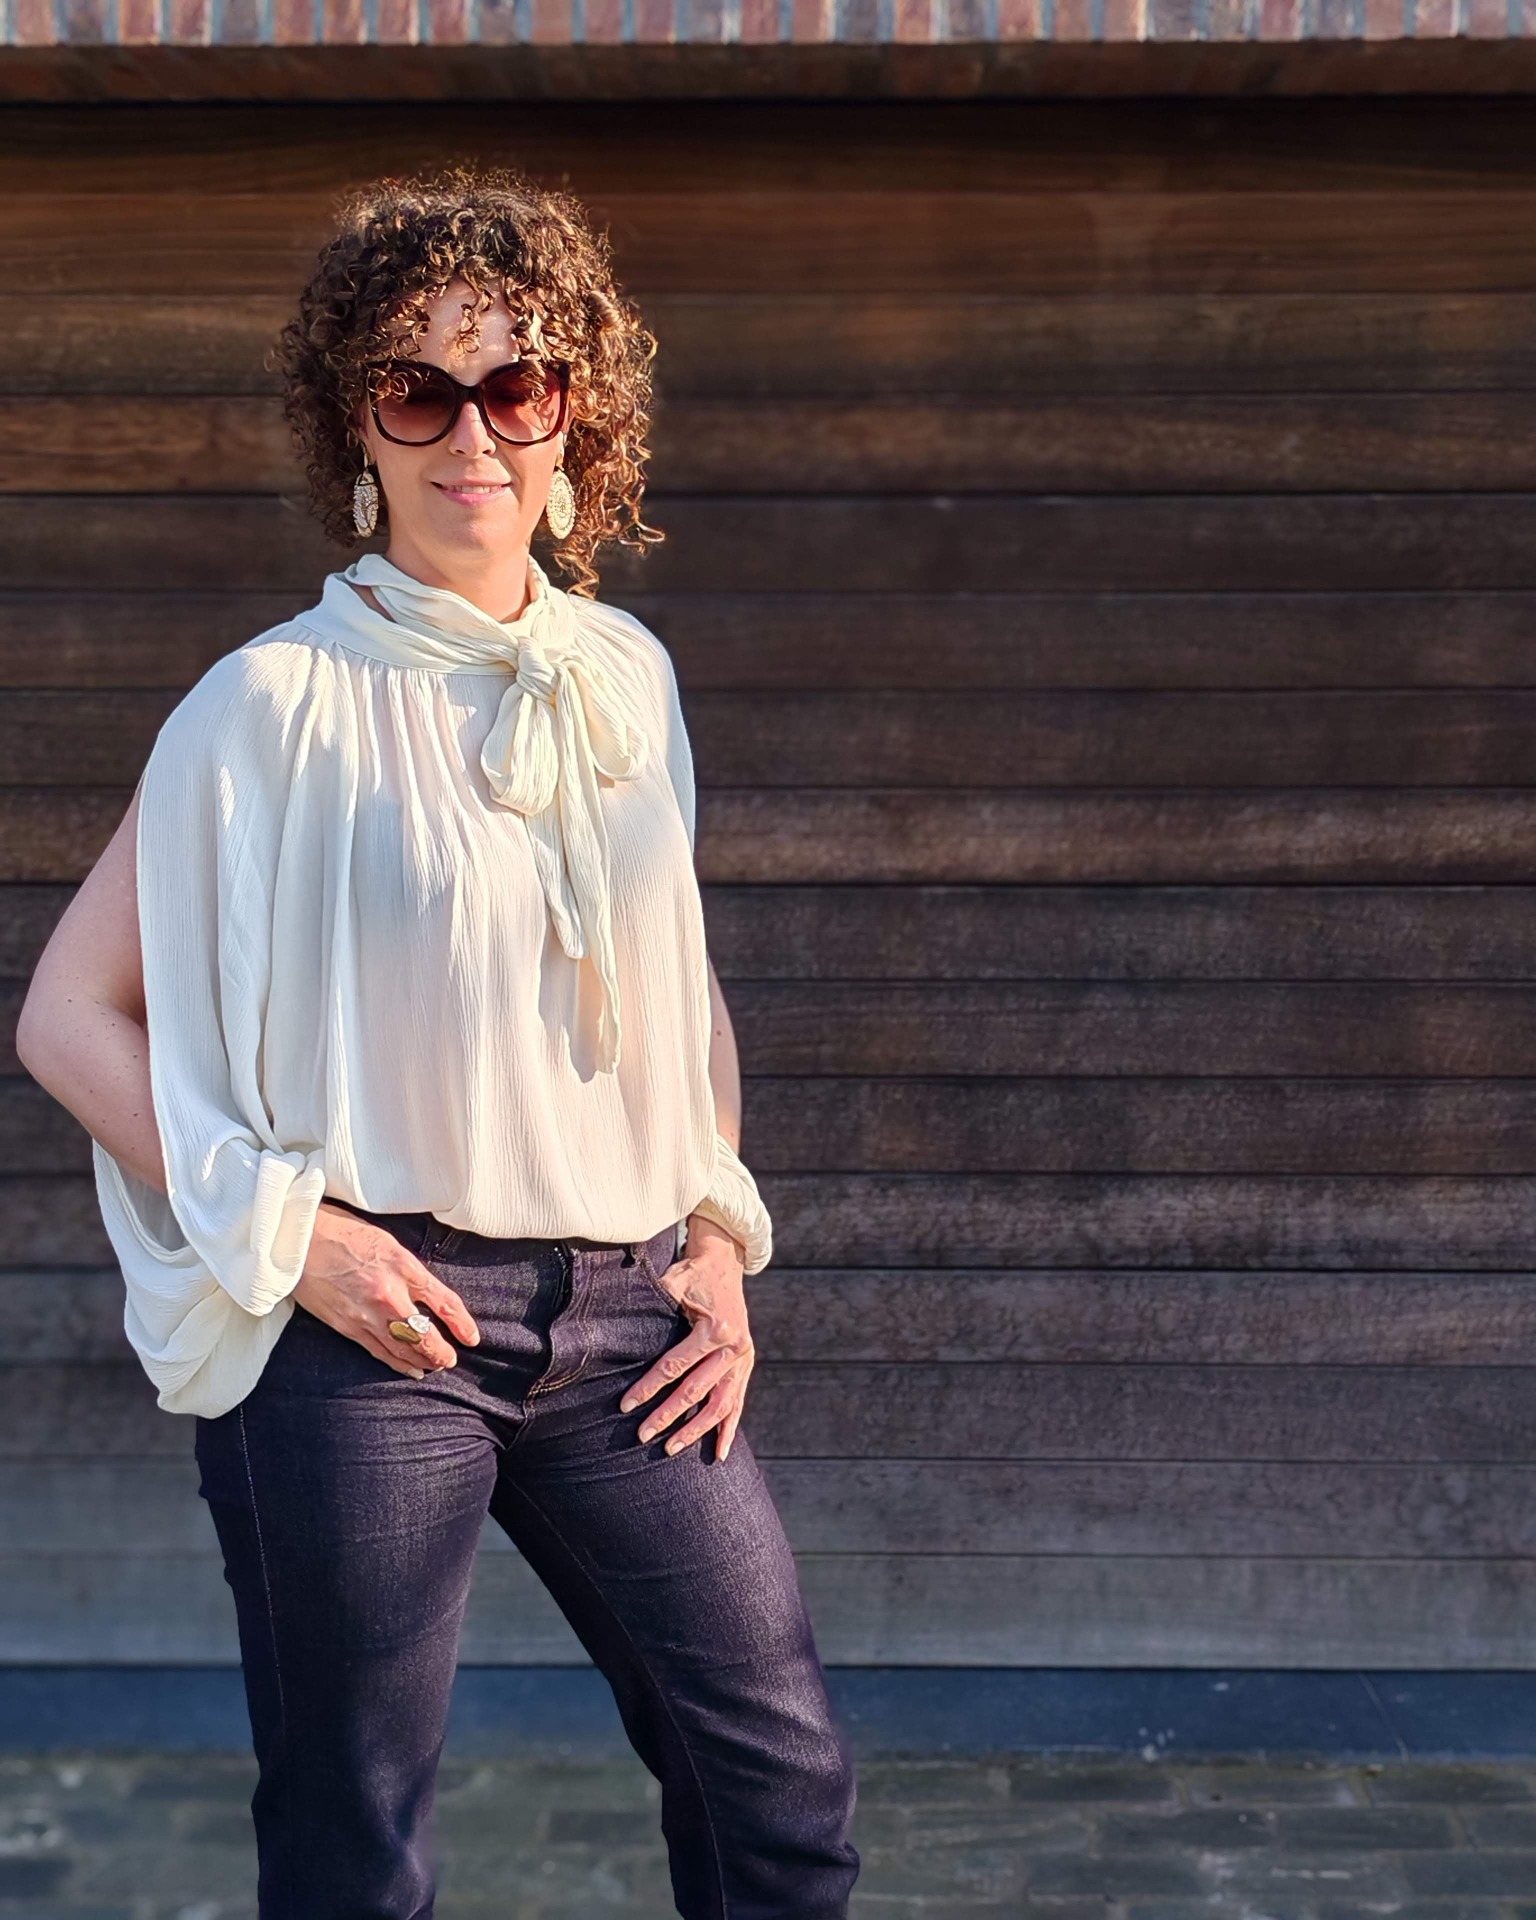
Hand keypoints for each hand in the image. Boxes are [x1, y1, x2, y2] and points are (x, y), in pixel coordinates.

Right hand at [292, 1202, 480, 1378]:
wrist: (298, 1241)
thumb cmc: (342, 1232)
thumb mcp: (387, 1242)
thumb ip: (408, 1268)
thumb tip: (426, 1292)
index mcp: (403, 1266)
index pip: (444, 1302)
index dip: (462, 1324)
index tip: (472, 1338)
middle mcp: (388, 1294)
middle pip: (424, 1336)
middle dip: (442, 1352)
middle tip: (451, 1359)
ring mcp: (366, 1313)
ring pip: (403, 1349)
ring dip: (423, 1361)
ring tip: (435, 1366)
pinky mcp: (346, 1326)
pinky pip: (378, 1351)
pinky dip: (397, 1363)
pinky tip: (409, 1369)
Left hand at [618, 1215, 754, 1460]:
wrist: (725, 1262)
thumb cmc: (692, 1273)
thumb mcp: (672, 1283)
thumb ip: (651, 1304)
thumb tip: (611, 1325)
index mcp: (715, 1328)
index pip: (674, 1366)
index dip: (649, 1388)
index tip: (626, 1406)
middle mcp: (734, 1347)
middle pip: (696, 1390)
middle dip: (667, 1416)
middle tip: (642, 1436)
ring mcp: (743, 1358)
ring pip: (721, 1404)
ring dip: (696, 1430)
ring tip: (671, 1449)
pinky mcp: (747, 1364)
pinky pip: (738, 1402)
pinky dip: (729, 1429)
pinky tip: (718, 1454)